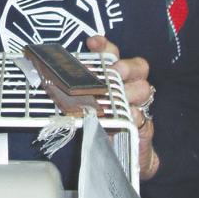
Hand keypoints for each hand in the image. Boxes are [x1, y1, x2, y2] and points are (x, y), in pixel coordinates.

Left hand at [86, 35, 159, 179]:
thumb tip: (53, 82)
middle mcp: (128, 87)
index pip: (111, 54)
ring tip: (120, 96)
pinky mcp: (144, 126)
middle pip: (138, 66)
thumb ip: (76, 92)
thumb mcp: (83, 105)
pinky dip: (135, 115)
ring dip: (131, 90)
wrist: (115, 154)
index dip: (104, 46)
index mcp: (111, 77)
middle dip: (127, 66)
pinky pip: (143, 117)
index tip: (93, 42)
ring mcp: (139, 105)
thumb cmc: (97, 124)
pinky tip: (128, 116)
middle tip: (117, 71)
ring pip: (143, 88)